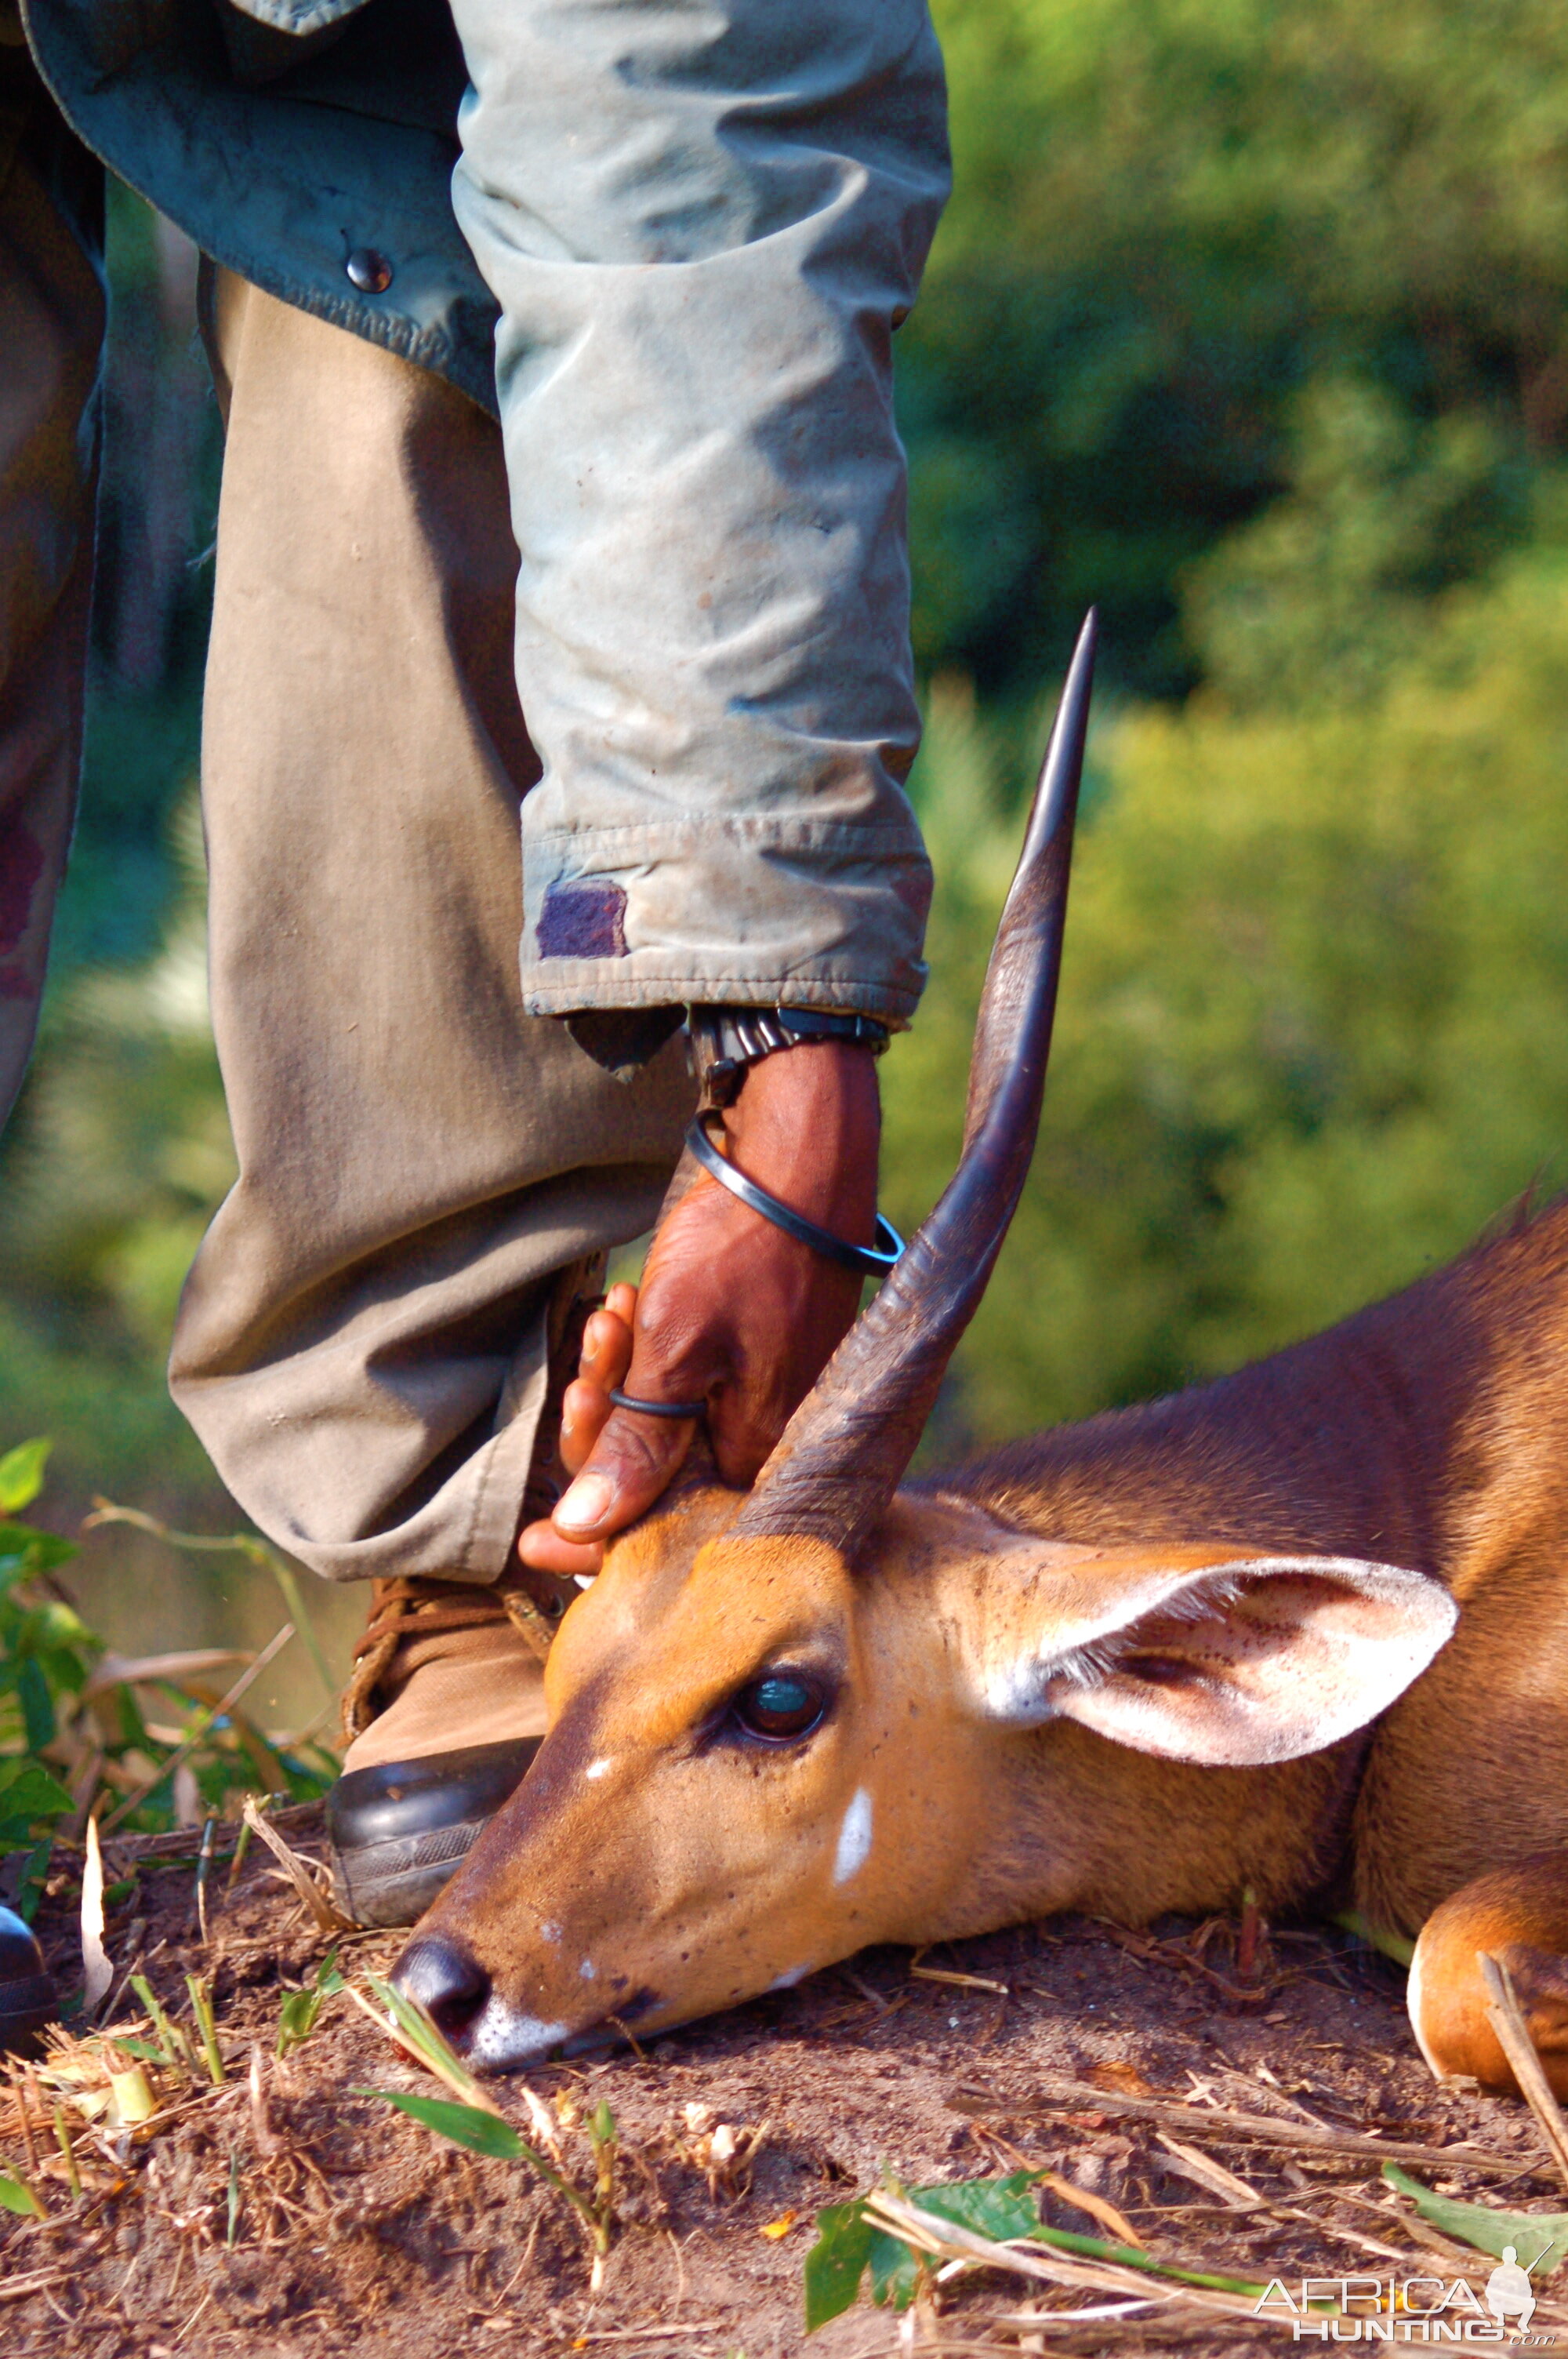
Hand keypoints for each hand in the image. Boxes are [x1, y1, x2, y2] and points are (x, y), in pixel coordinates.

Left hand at [517, 1041, 879, 1575]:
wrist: (802, 1154)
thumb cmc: (745, 1246)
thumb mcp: (674, 1346)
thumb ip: (635, 1444)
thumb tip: (586, 1529)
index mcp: (760, 1455)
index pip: (664, 1526)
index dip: (592, 1533)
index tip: (530, 1538)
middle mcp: (775, 1439)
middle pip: (665, 1477)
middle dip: (606, 1429)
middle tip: (584, 1370)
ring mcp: (774, 1396)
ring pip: (672, 1424)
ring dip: (623, 1378)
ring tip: (610, 1316)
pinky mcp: (767, 1358)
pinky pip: (695, 1383)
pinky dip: (653, 1353)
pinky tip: (632, 1306)